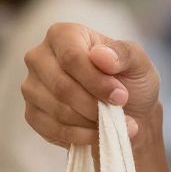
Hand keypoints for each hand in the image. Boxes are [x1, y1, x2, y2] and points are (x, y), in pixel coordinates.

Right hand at [22, 23, 160, 148]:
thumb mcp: (138, 63)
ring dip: (91, 123)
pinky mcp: (33, 114)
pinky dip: (80, 137)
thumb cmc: (130, 82)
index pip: (71, 57)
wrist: (127, 114)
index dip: (97, 82)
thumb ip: (123, 54)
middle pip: (62, 87)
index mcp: (62, 35)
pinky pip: (52, 130)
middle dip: (95, 106)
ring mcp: (32, 86)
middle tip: (119, 113)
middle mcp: (39, 57)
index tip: (121, 97)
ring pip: (58, 111)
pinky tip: (97, 134)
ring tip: (112, 124)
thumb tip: (100, 55)